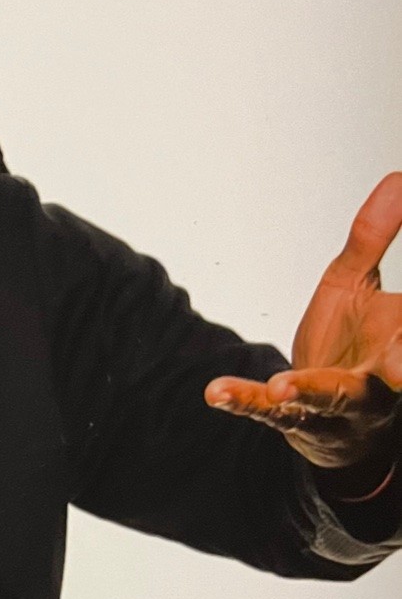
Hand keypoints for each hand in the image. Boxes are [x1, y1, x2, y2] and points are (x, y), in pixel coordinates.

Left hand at [205, 173, 401, 480]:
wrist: (334, 418)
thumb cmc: (353, 346)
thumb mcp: (358, 285)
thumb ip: (373, 238)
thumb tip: (396, 178)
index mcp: (401, 342)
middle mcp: (378, 380)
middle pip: (394, 373)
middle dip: (399, 368)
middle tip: (401, 371)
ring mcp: (335, 406)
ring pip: (327, 400)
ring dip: (305, 392)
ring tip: (280, 387)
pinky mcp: (293, 420)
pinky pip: (270, 413)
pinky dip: (244, 402)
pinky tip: (216, 392)